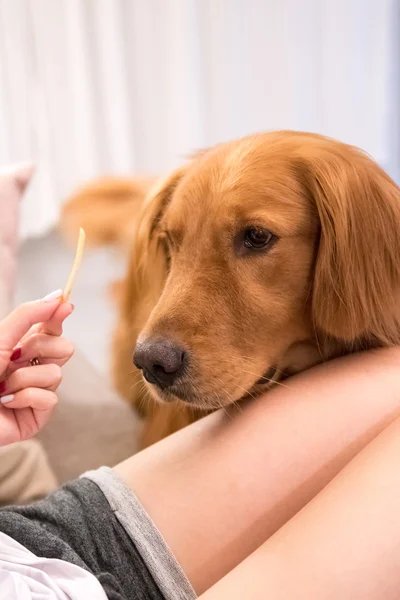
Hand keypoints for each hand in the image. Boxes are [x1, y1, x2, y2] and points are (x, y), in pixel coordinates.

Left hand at [0, 290, 73, 444]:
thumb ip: (27, 316)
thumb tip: (56, 296)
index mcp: (19, 348)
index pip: (49, 328)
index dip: (58, 315)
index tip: (66, 305)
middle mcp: (31, 367)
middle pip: (63, 348)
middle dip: (39, 349)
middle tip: (14, 357)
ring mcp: (37, 391)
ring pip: (57, 373)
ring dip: (25, 378)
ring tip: (2, 387)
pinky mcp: (39, 414)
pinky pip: (51, 398)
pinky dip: (26, 398)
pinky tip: (7, 403)